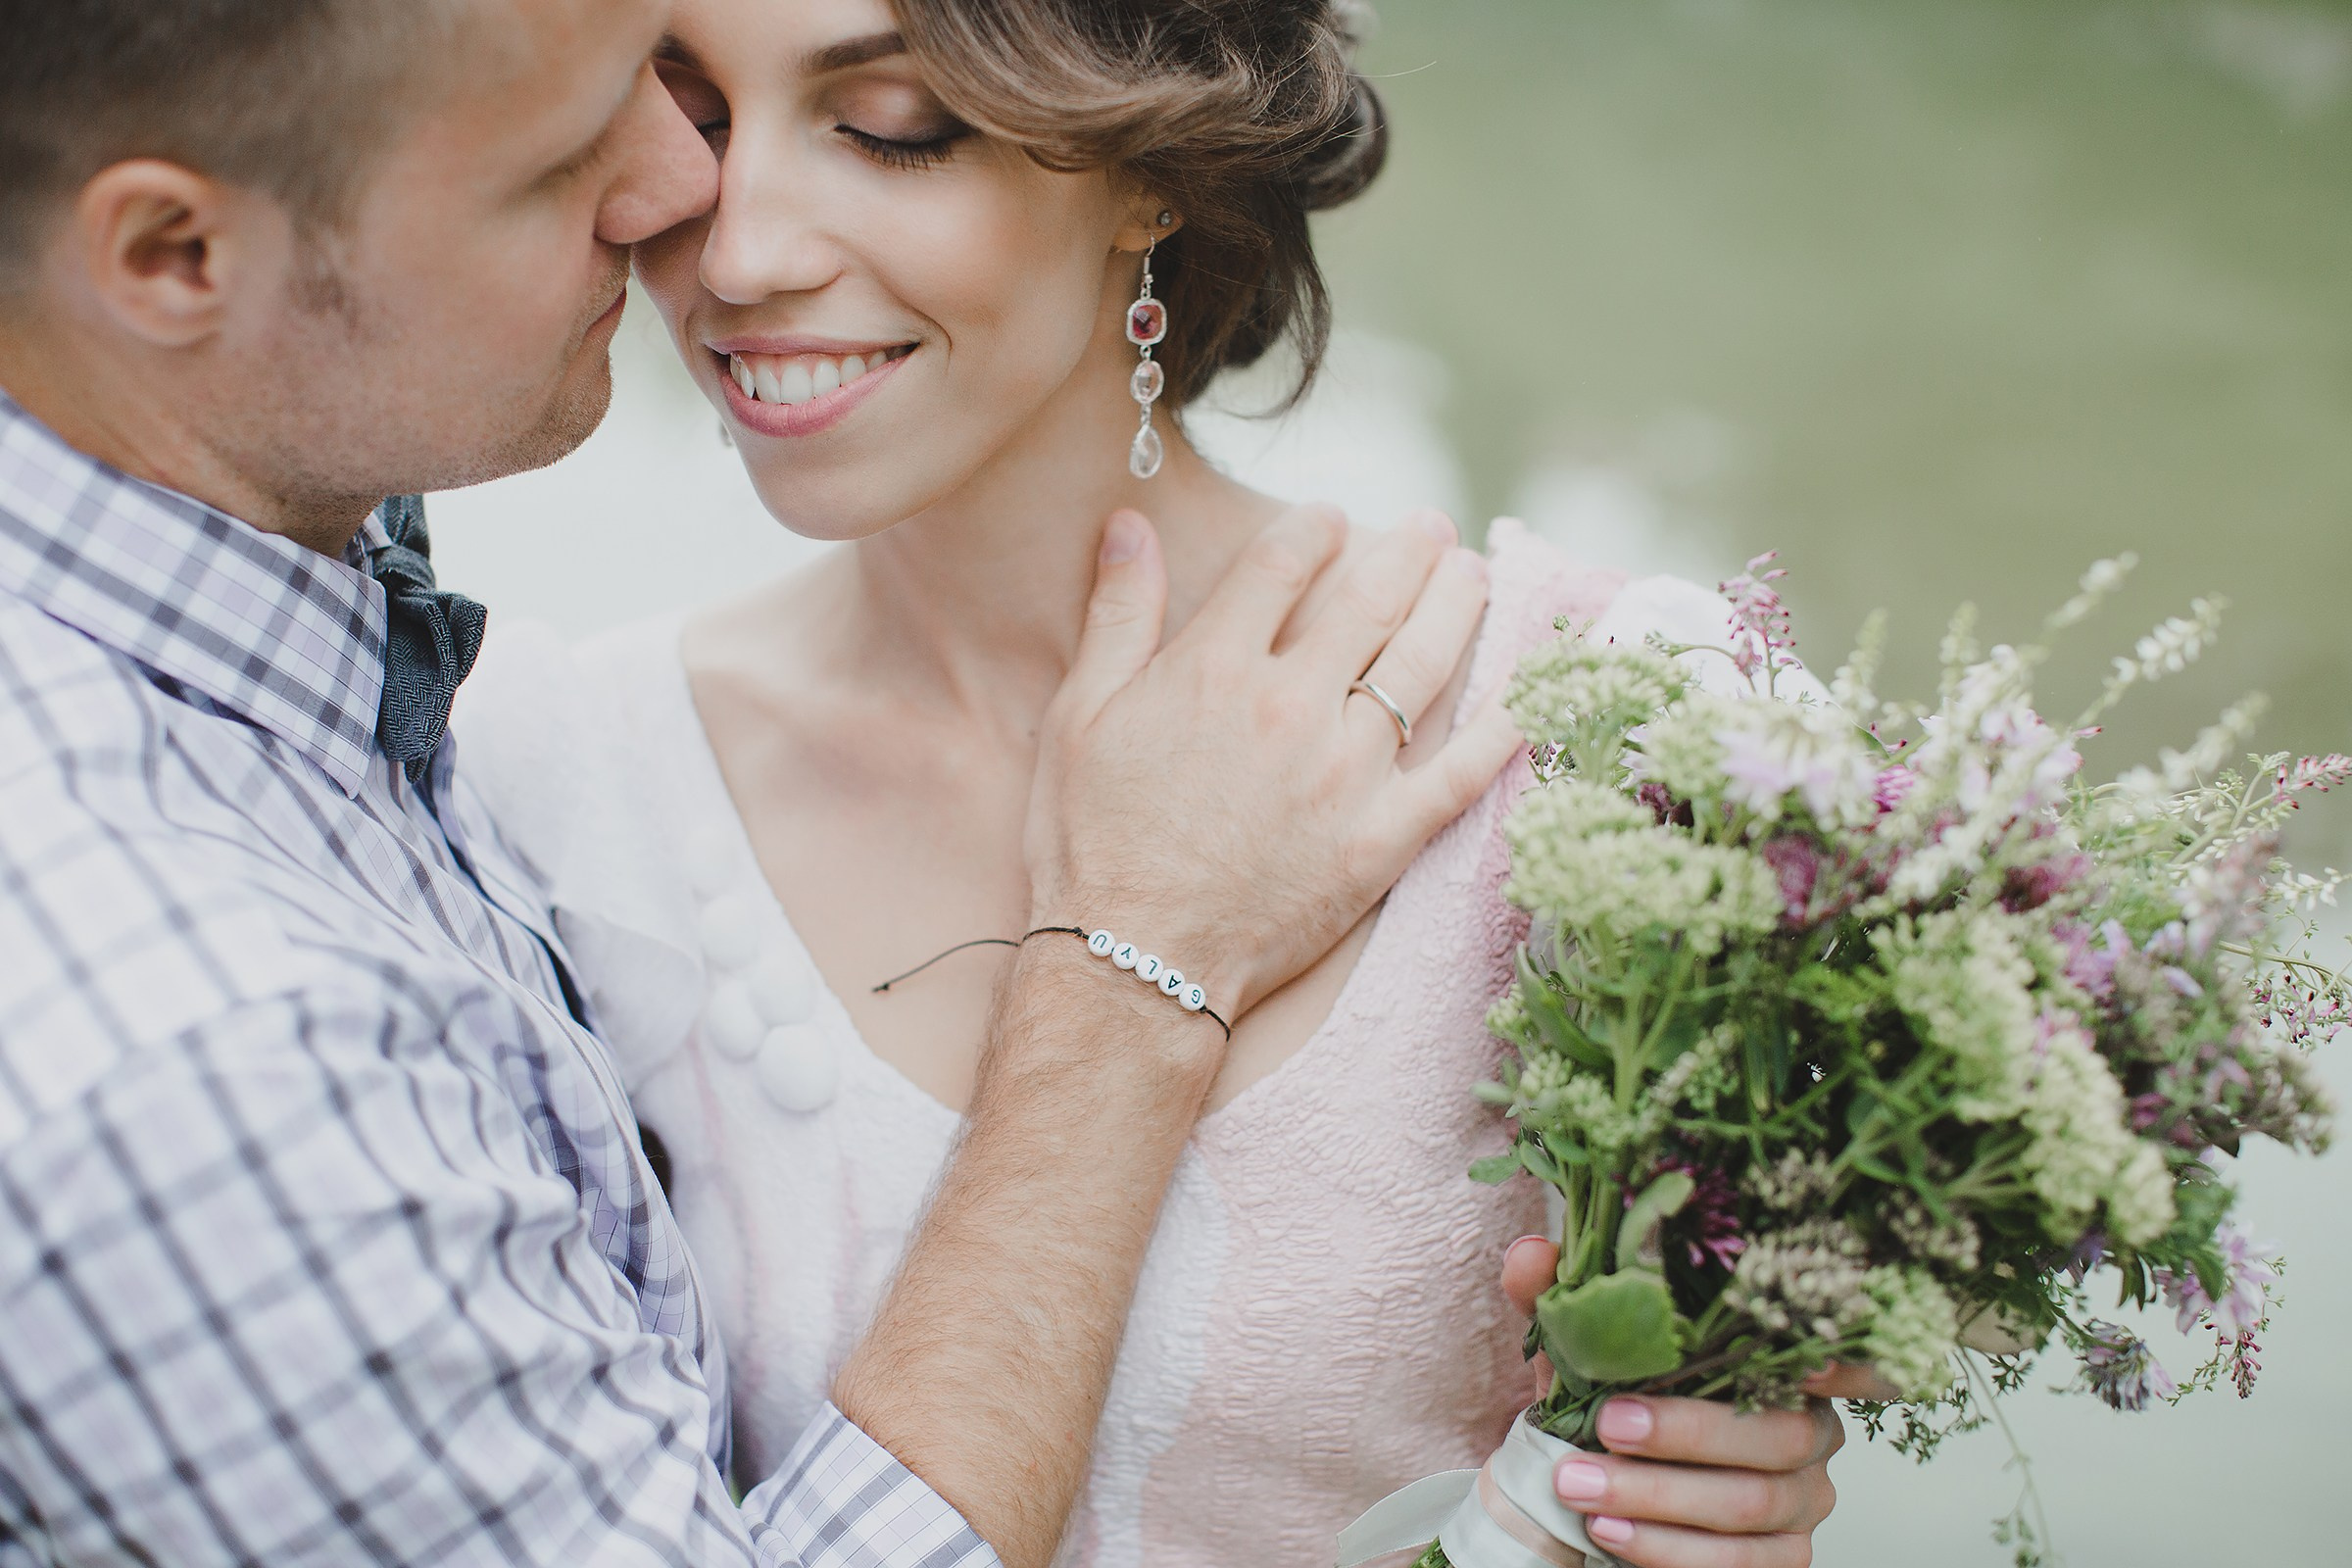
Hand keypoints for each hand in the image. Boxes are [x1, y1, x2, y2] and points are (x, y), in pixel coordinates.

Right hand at [1027, 504, 1518, 1028]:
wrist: (1134, 962)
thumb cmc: (1093, 844)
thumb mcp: (1080, 716)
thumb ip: (1117, 615)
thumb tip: (1129, 525)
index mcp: (1215, 668)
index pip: (1281, 565)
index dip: (1311, 528)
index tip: (1329, 519)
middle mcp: (1291, 706)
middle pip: (1368, 602)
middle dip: (1404, 552)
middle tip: (1430, 526)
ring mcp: (1344, 773)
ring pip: (1421, 667)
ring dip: (1455, 608)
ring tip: (1472, 574)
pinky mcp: (1380, 839)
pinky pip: (1459, 774)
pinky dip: (1501, 731)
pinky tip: (1530, 693)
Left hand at [1502, 1237, 1871, 1567]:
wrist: (1591, 1489)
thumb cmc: (1608, 1409)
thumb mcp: (1580, 1352)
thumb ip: (1559, 1300)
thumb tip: (1531, 1254)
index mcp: (1779, 1368)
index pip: (1827, 1357)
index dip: (1833, 1363)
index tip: (1785, 1360)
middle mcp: (1809, 1436)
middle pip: (1776, 1437)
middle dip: (1685, 1433)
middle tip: (1606, 1427)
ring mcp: (1802, 1505)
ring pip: (1750, 1506)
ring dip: (1657, 1499)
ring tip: (1580, 1486)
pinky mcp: (1781, 1562)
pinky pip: (1736, 1564)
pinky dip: (1666, 1550)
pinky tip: (1611, 1532)